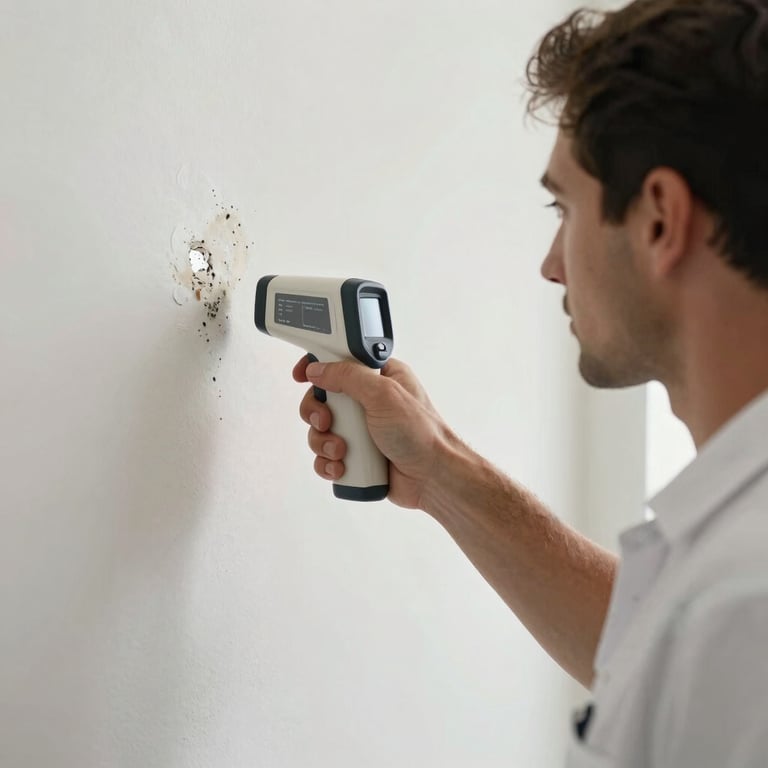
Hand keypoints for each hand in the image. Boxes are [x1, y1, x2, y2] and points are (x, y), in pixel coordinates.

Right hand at [292, 355, 454, 508]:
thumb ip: (348, 376)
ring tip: (342, 452)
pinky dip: (327, 463)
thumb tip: (317, 370)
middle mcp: (367, 402)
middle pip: (322, 399)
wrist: (433, 477)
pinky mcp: (356, 456)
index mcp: (378, 377)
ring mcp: (361, 430)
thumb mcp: (383, 394)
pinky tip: (341, 468)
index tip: (301, 375)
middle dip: (317, 414)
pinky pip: (326, 457)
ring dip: (323, 442)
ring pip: (320, 430)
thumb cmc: (421, 433)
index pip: (339, 362)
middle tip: (327, 422)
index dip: (317, 367)